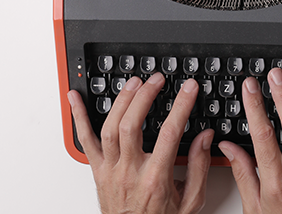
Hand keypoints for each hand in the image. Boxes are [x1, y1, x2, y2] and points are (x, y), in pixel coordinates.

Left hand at [68, 73, 214, 213]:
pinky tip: (75, 97)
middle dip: (145, 96)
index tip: (189, 88)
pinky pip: (85, 140)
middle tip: (157, 79)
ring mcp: (110, 170)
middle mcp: (129, 172)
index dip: (181, 106)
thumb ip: (200, 167)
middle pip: (132, 125)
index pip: (170, 133)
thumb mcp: (191, 201)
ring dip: (121, 101)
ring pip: (110, 128)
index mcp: (155, 179)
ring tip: (134, 82)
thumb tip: (206, 138)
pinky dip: (78, 116)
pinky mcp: (97, 170)